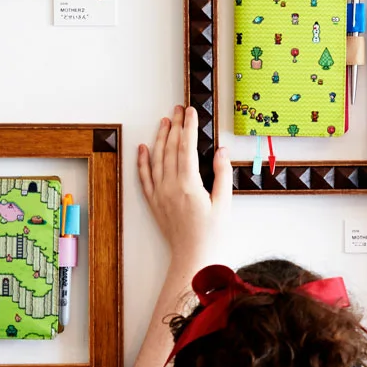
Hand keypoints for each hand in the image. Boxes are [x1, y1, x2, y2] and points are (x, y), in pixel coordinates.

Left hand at [137, 104, 230, 263]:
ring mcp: (160, 194)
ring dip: (160, 138)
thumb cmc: (211, 234)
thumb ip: (222, 174)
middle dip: (176, 126)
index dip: (189, 127)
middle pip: (172, 148)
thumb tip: (221, 151)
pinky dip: (143, 161)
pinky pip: (144, 177)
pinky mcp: (154, 202)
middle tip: (179, 109)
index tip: (191, 112)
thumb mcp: (224, 203)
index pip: (187, 147)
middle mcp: (170, 186)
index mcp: (189, 184)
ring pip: (157, 158)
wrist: (192, 257)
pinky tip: (143, 148)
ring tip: (164, 121)